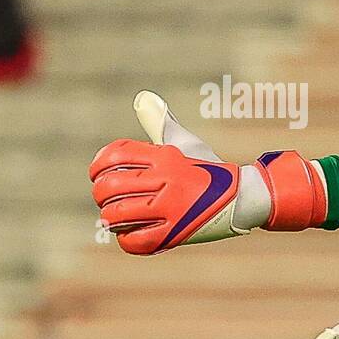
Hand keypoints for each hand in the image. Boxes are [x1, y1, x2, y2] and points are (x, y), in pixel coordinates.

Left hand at [88, 91, 325, 254]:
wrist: (240, 198)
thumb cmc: (206, 168)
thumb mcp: (184, 142)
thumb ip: (160, 123)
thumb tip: (143, 98)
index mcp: (163, 156)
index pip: (115, 155)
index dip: (98, 165)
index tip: (98, 174)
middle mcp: (164, 180)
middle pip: (109, 186)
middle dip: (101, 193)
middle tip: (107, 199)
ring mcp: (169, 208)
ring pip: (116, 214)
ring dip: (110, 217)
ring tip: (116, 218)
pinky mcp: (173, 234)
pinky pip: (134, 241)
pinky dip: (126, 239)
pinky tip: (132, 233)